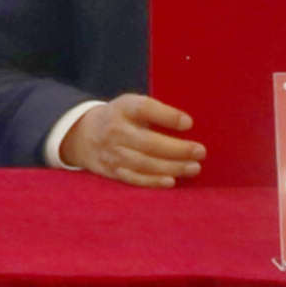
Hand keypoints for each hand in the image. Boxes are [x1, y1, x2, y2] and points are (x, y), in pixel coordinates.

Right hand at [62, 94, 205, 187]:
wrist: (84, 134)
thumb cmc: (122, 118)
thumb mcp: (132, 105)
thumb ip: (155, 112)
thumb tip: (190, 126)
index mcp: (123, 108)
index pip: (144, 109)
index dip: (167, 116)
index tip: (189, 123)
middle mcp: (115, 130)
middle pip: (148, 142)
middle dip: (177, 149)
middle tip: (201, 151)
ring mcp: (112, 152)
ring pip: (144, 163)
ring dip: (172, 167)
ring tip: (194, 167)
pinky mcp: (112, 170)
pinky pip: (134, 178)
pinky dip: (153, 181)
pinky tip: (171, 181)